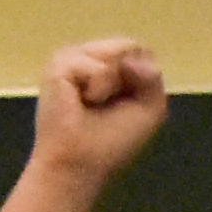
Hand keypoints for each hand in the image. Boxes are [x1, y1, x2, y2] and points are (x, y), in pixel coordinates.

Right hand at [27, 38, 172, 186]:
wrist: (80, 165)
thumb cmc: (112, 142)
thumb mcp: (150, 108)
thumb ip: (152, 75)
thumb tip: (129, 60)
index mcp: (106, 65)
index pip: (137, 50)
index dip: (142, 77)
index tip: (127, 103)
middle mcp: (88, 56)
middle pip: (129, 46)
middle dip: (130, 79)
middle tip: (107, 105)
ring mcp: (71, 58)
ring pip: (116, 52)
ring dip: (113, 85)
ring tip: (91, 104)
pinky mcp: (59, 65)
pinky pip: (99, 66)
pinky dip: (99, 88)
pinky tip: (80, 102)